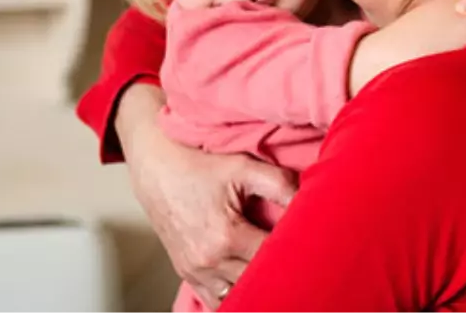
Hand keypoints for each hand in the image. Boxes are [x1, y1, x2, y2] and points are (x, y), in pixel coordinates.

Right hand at [116, 85, 296, 308]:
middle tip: (295, 256)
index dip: (294, 251)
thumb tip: (309, 200)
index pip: (274, 259)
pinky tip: (248, 281)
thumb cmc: (197, 166)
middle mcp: (209, 261)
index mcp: (225, 237)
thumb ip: (280, 184)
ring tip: (272, 267)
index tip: (307, 243)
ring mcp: (196, 271)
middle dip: (278, 269)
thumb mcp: (242, 166)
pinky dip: (234, 293)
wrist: (155, 169)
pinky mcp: (187, 274)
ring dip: (257, 283)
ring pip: (238, 294)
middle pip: (258, 281)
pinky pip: (216, 301)